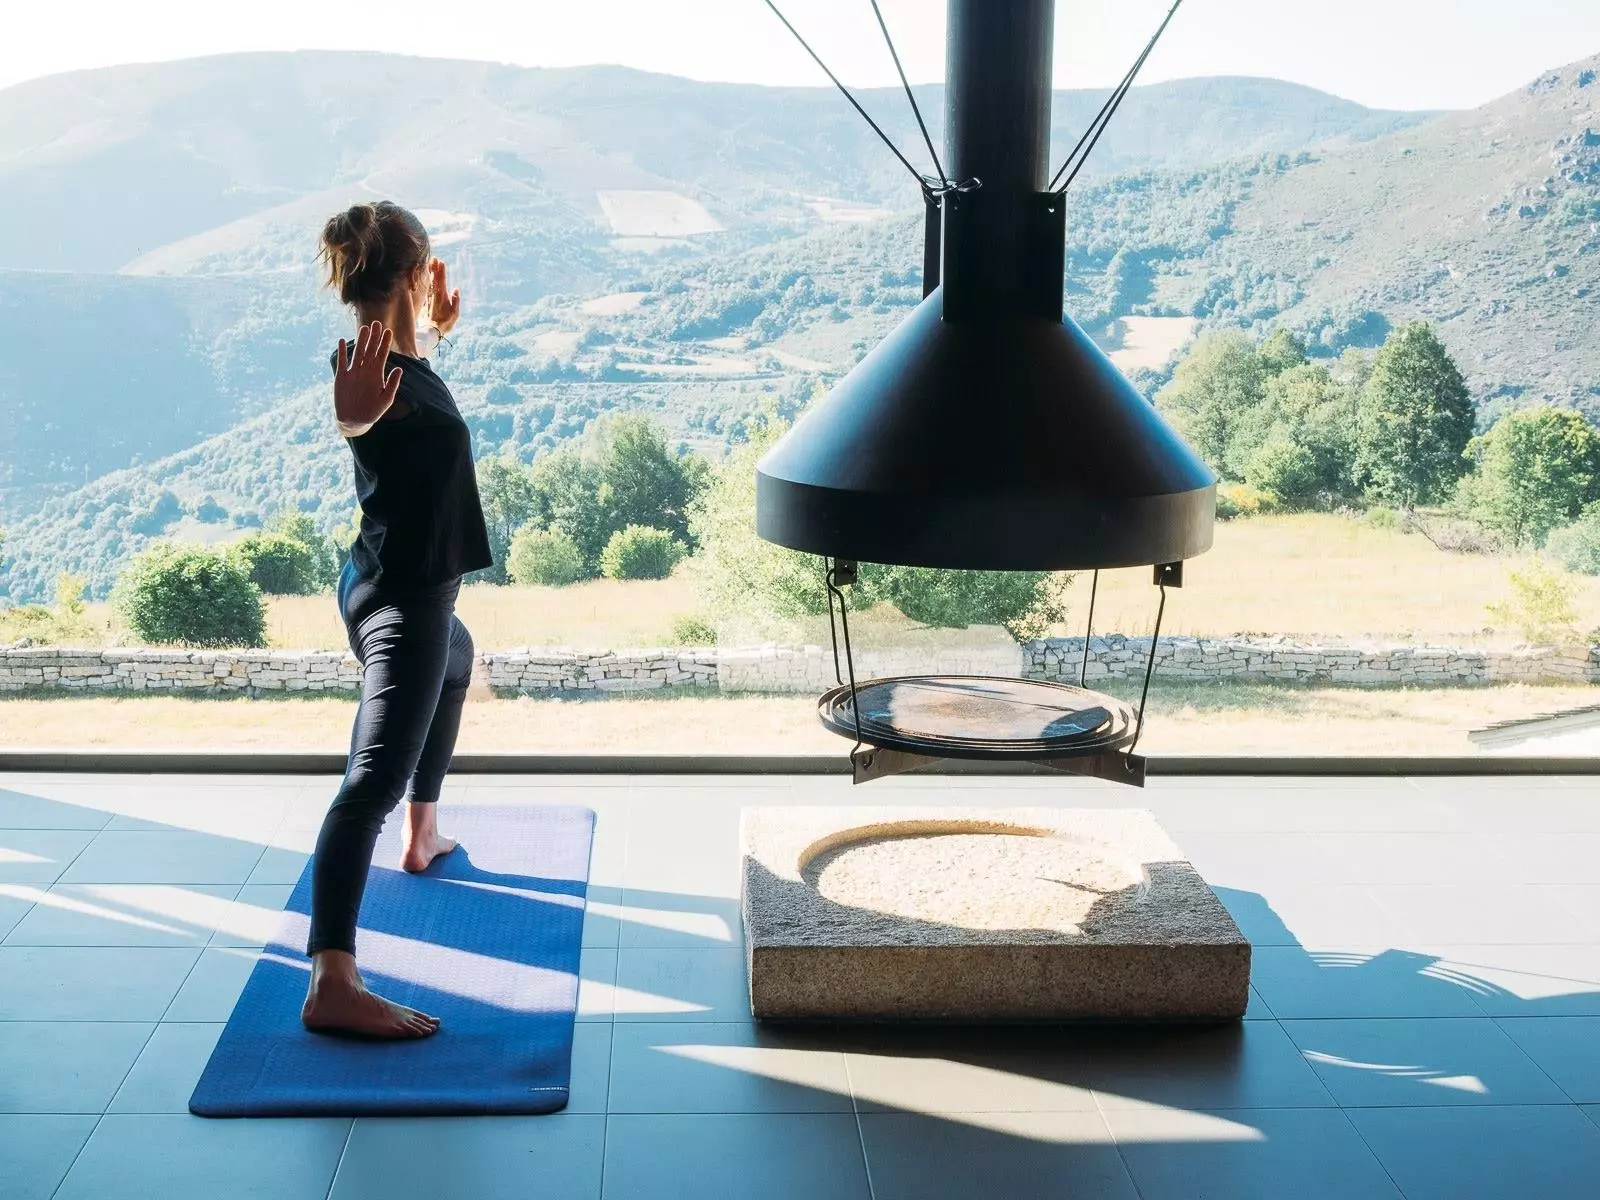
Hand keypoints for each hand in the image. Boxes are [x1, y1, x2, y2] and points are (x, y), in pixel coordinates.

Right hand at [333, 321, 401, 436]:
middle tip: (377, 323)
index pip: (382, 355)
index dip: (385, 343)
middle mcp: (366, 371)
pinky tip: (341, 341)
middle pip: (370, 350)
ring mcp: (353, 373)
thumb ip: (392, 384)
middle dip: (374, 337)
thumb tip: (399, 369)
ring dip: (361, 341)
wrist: (355, 420)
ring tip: (364, 328)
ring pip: (358, 353)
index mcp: (377, 375)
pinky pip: (342, 362)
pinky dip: (342, 352)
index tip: (389, 331)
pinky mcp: (342, 377)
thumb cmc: (372, 411)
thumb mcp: (385, 399)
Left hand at [428, 258, 460, 334]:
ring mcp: (430, 297)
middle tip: (434, 258)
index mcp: (442, 297)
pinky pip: (427, 287)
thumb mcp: (454, 314)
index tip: (441, 262)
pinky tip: (428, 276)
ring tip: (430, 263)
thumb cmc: (445, 323)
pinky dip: (427, 280)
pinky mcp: (427, 300)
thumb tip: (456, 289)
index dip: (442, 271)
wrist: (431, 330)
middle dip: (435, 268)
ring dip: (430, 272)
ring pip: (430, 281)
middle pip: (434, 279)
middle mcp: (435, 295)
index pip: (442, 281)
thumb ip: (456, 301)